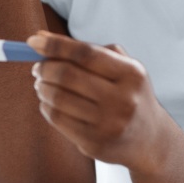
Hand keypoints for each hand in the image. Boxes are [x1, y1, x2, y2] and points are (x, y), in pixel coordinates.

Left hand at [27, 31, 166, 171]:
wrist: (150, 140)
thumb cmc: (128, 94)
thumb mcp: (122, 68)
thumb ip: (88, 51)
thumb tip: (41, 38)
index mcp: (132, 73)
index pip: (86, 53)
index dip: (56, 45)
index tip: (33, 41)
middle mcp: (124, 99)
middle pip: (68, 75)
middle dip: (45, 68)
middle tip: (37, 68)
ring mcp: (109, 124)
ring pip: (59, 98)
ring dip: (42, 88)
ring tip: (41, 84)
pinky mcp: (95, 144)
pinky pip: (58, 120)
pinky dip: (46, 107)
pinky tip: (48, 103)